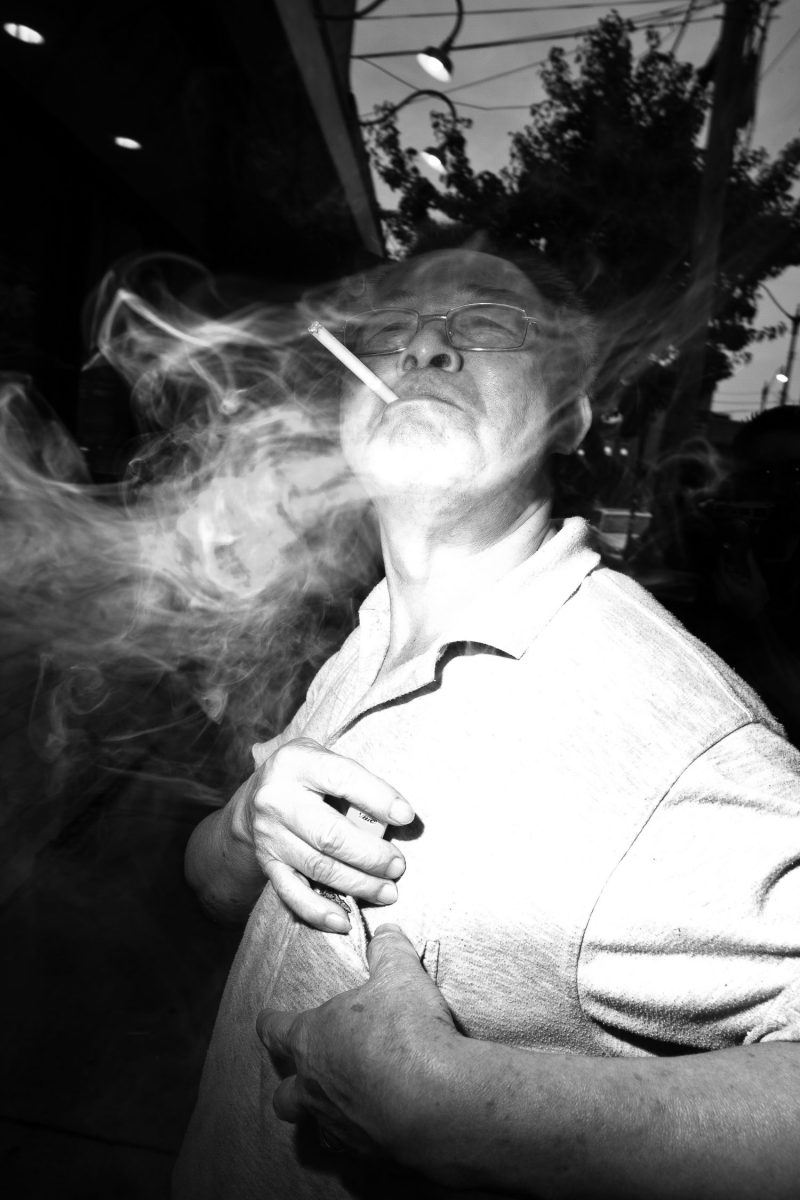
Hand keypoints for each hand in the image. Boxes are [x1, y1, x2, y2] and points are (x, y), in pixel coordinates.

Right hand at [231, 738, 414, 932]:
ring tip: (388, 890)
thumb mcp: (325, 760)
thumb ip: (355, 781)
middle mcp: (277, 799)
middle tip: (399, 865)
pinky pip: (293, 894)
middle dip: (371, 855)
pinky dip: (320, 911)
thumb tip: (398, 816)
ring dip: (358, 884)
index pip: (342, 779)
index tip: (406, 816)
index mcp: (296, 763)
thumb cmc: (308, 776)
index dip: (377, 798)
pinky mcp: (266, 864)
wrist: (257, 797)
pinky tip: (345, 921)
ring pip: (318, 867)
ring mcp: (269, 835)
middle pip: (330, 835)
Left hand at [257, 925, 461, 1167]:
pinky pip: (349, 1148)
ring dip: (321, 1114)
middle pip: (285, 1093)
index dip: (270, 1022)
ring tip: (340, 1103)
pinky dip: (357, 1136)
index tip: (266, 1019)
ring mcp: (337, 1124)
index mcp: (312, 1039)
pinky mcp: (365, 1153)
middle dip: (291, 1083)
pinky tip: (375, 1125)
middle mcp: (315, 1086)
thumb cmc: (407, 1031)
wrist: (437, 1099)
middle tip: (308, 1071)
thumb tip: (386, 932)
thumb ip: (389, 950)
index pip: (275, 1029)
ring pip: (313, 1125)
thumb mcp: (401, 975)